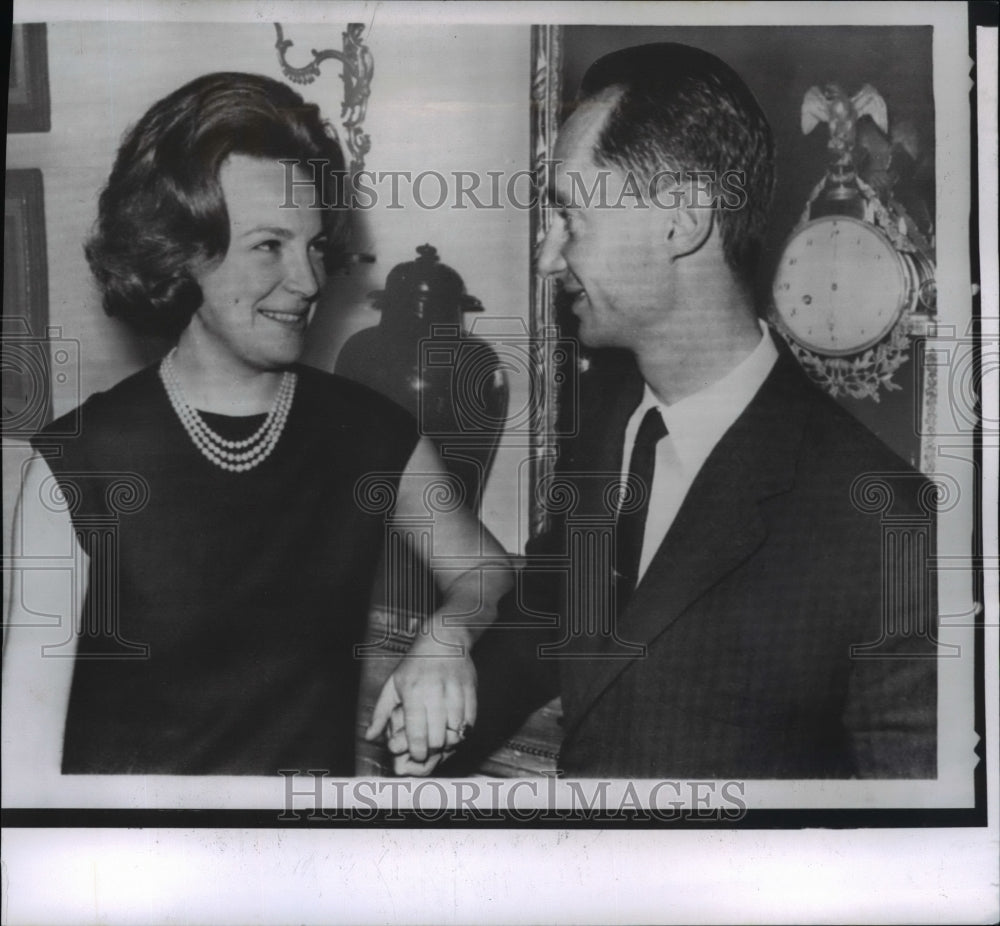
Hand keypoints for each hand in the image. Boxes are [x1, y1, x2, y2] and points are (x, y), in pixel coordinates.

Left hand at [364, 629, 476, 765]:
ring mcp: (455, 690)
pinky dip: (464, 730)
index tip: (417, 755)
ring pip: (456, 731)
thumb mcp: (393, 685)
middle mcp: (435, 692)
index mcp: (413, 692)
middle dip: (433, 750)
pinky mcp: (471, 689)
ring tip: (443, 739)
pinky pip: (471, 720)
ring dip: (450, 741)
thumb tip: (370, 737)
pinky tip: (455, 728)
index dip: (417, 751)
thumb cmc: (415, 664)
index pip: (417, 733)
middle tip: (430, 750)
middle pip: (438, 737)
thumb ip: (381, 714)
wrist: (444, 639)